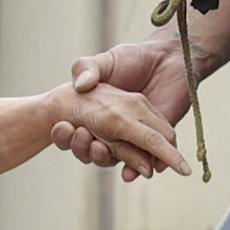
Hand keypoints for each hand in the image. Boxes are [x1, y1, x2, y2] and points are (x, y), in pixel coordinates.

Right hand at [58, 39, 192, 172]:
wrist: (168, 58)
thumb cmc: (136, 58)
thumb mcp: (106, 60)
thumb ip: (88, 68)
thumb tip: (80, 86)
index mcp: (100, 114)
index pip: (79, 133)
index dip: (66, 136)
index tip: (61, 127)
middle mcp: (116, 129)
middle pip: (93, 150)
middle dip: (82, 148)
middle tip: (81, 134)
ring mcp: (135, 137)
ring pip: (115, 159)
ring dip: (105, 158)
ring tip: (99, 147)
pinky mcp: (157, 143)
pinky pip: (144, 162)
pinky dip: (135, 169)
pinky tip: (129, 171)